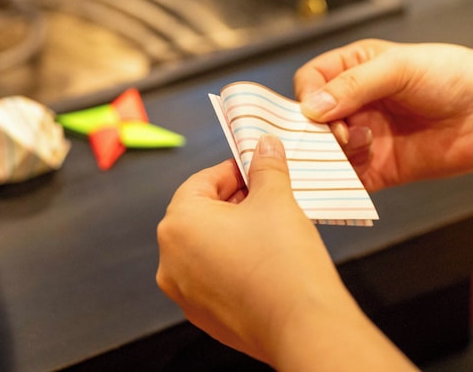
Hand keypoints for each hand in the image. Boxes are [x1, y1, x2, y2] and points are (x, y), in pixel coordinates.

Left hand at [156, 136, 413, 369]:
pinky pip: (212, 277)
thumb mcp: (276, 200)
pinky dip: (232, 264)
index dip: (233, 171)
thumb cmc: (283, 260)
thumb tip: (265, 145)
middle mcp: (169, 259)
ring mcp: (183, 292)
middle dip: (233, 201)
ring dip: (232, 233)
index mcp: (178, 224)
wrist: (302, 326)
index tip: (257, 168)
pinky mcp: (202, 316)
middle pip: (199, 214)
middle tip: (267, 196)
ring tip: (268, 228)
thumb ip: (265, 167)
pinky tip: (263, 261)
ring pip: (205, 247)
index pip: (201, 182)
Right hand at [293, 39, 472, 190]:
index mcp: (354, 70)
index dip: (307, 95)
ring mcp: (365, 137)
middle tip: (338, 133)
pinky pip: (348, 178)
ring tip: (365, 142)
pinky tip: (356, 169)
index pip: (310, 82)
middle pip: (311, 119)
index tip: (314, 110)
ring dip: (334, 150)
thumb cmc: (454, 76)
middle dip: (317, 128)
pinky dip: (342, 179)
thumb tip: (310, 108)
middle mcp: (355, 103)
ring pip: (325, 150)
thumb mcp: (399, 68)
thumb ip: (352, 85)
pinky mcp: (379, 169)